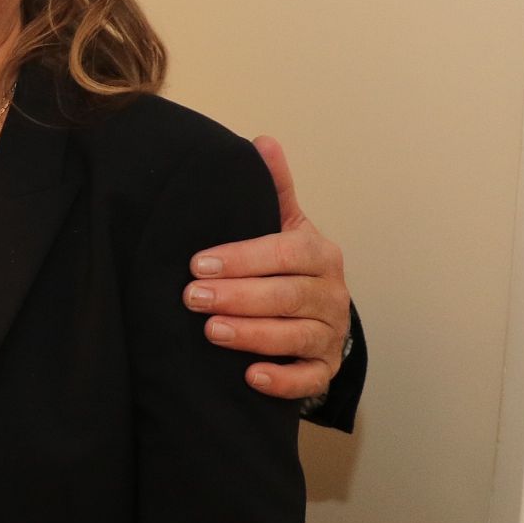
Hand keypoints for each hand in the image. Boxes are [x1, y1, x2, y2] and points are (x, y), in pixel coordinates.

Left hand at [186, 136, 351, 402]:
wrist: (318, 316)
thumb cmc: (290, 267)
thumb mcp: (284, 226)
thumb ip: (273, 190)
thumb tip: (262, 142)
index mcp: (319, 254)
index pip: (284, 253)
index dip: (242, 259)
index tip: (198, 264)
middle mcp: (331, 293)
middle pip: (287, 296)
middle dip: (238, 297)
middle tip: (192, 298)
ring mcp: (330, 334)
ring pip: (295, 336)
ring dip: (253, 335)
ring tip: (211, 331)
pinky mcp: (325, 369)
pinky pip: (309, 380)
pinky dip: (283, 380)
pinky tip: (251, 377)